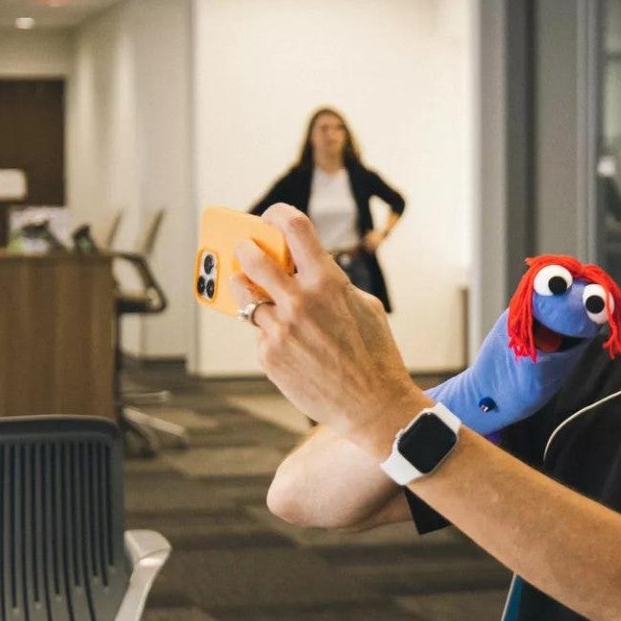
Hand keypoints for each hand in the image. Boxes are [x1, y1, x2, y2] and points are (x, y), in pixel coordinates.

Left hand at [239, 204, 425, 451]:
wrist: (373, 406)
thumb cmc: (375, 356)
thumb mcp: (365, 306)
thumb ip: (334, 284)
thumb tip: (309, 271)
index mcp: (327, 281)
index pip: (293, 227)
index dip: (277, 214)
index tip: (270, 218)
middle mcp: (299, 301)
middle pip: (253, 257)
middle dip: (246, 248)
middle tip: (246, 249)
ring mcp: (280, 330)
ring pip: (244, 296)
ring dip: (246, 288)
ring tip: (253, 290)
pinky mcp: (269, 356)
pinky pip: (259, 333)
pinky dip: (268, 331)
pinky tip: (287, 341)